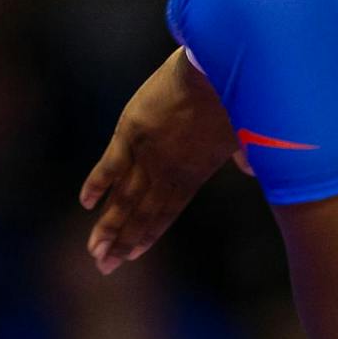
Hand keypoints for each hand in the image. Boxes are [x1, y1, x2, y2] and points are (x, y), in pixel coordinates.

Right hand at [80, 47, 250, 273]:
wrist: (218, 71)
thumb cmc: (237, 100)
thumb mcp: (244, 133)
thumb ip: (244, 155)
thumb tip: (250, 169)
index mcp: (193, 174)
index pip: (166, 212)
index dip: (147, 234)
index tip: (132, 254)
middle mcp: (168, 171)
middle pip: (140, 213)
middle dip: (122, 241)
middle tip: (104, 267)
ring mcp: (148, 153)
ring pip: (124, 197)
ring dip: (108, 225)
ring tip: (94, 251)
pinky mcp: (131, 131)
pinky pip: (110, 165)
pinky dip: (98, 184)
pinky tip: (87, 205)